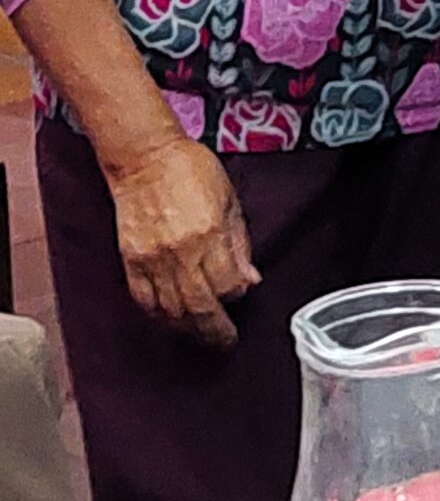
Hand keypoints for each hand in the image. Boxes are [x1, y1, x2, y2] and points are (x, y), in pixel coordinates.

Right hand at [103, 135, 256, 347]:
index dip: (237, 295)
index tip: (241, 296)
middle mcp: (179, 253)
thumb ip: (239, 243)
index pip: (227, 285)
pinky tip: (170, 321)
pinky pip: (143, 299)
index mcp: (209, 235)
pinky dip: (158, 315)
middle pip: (199, 307)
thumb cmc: (192, 171)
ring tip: (200, 336)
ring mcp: (151, 259)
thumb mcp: (229, 200)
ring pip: (171, 310)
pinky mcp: (130, 261)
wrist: (144, 159)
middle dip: (215, 330)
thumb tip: (249, 280)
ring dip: (187, 328)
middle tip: (225, 342)